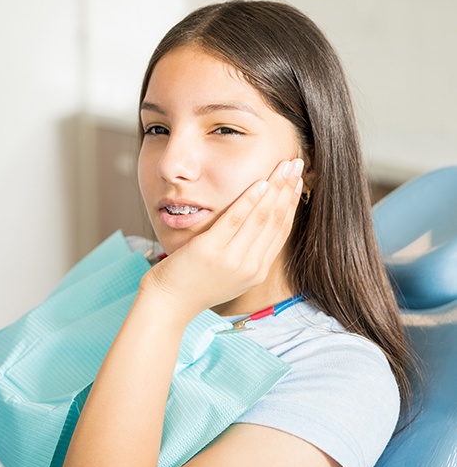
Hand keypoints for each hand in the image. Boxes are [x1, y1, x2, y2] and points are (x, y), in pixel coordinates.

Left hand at [139, 158, 303, 318]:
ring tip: (285, 166)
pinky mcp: (211, 250)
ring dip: (276, 188)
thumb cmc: (195, 284)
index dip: (291, 203)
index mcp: (257, 271)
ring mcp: (232, 260)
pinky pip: (235, 220)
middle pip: (276, 220)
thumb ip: (246, 253)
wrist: (168, 303)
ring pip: (261, 218)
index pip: (281, 231)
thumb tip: (257, 223)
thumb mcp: (229, 274)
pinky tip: (260, 183)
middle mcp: (250, 267)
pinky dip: (249, 200)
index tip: (297, 182)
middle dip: (288, 189)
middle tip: (297, 163)